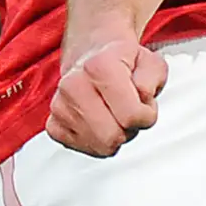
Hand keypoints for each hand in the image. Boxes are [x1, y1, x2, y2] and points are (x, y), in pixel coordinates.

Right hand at [46, 38, 168, 155]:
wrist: (91, 57)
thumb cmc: (123, 63)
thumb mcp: (151, 63)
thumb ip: (152, 80)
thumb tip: (142, 98)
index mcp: (99, 66)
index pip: (131, 116)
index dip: (146, 115)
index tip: (144, 104)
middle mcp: (73, 85)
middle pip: (112, 137)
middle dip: (128, 129)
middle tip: (128, 111)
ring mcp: (60, 106)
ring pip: (100, 147)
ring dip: (114, 135)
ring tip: (114, 113)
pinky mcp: (54, 125)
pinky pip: (86, 149)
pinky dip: (97, 141)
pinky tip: (99, 121)